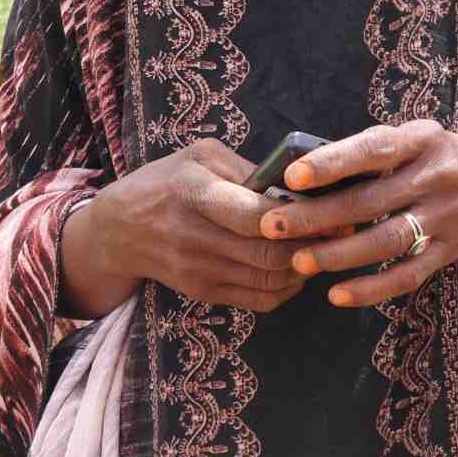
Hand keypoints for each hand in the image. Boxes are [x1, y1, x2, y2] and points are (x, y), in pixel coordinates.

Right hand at [60, 138, 307, 316]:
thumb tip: (295, 189)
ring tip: (324, 247)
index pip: (252, 215)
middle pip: (268, 254)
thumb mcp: (199, 157)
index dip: (294, 217)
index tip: (324, 208)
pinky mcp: (204, 293)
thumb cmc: (166, 183)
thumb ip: (247, 170)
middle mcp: (194, 236)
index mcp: (194, 192)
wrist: (118, 230)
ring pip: (270, 280)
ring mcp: (199, 270)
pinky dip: (288, 288)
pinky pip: (259, 299)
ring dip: (305, 267)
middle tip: (339, 230)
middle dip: (312, 245)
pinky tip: (297, 268)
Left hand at [256, 119, 457, 308]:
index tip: (292, 176)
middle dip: (318, 216)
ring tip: (299, 261)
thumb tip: (298, 179)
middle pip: (371, 202)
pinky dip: (371, 289)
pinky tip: (336, 295)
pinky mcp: (449, 252)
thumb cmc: (431, 157)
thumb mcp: (409, 139)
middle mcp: (436, 178)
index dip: (332, 164)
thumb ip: (366, 155)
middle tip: (273, 226)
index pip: (373, 151)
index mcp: (420, 141)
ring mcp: (446, 217)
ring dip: (338, 255)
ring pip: (387, 242)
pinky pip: (407, 276)